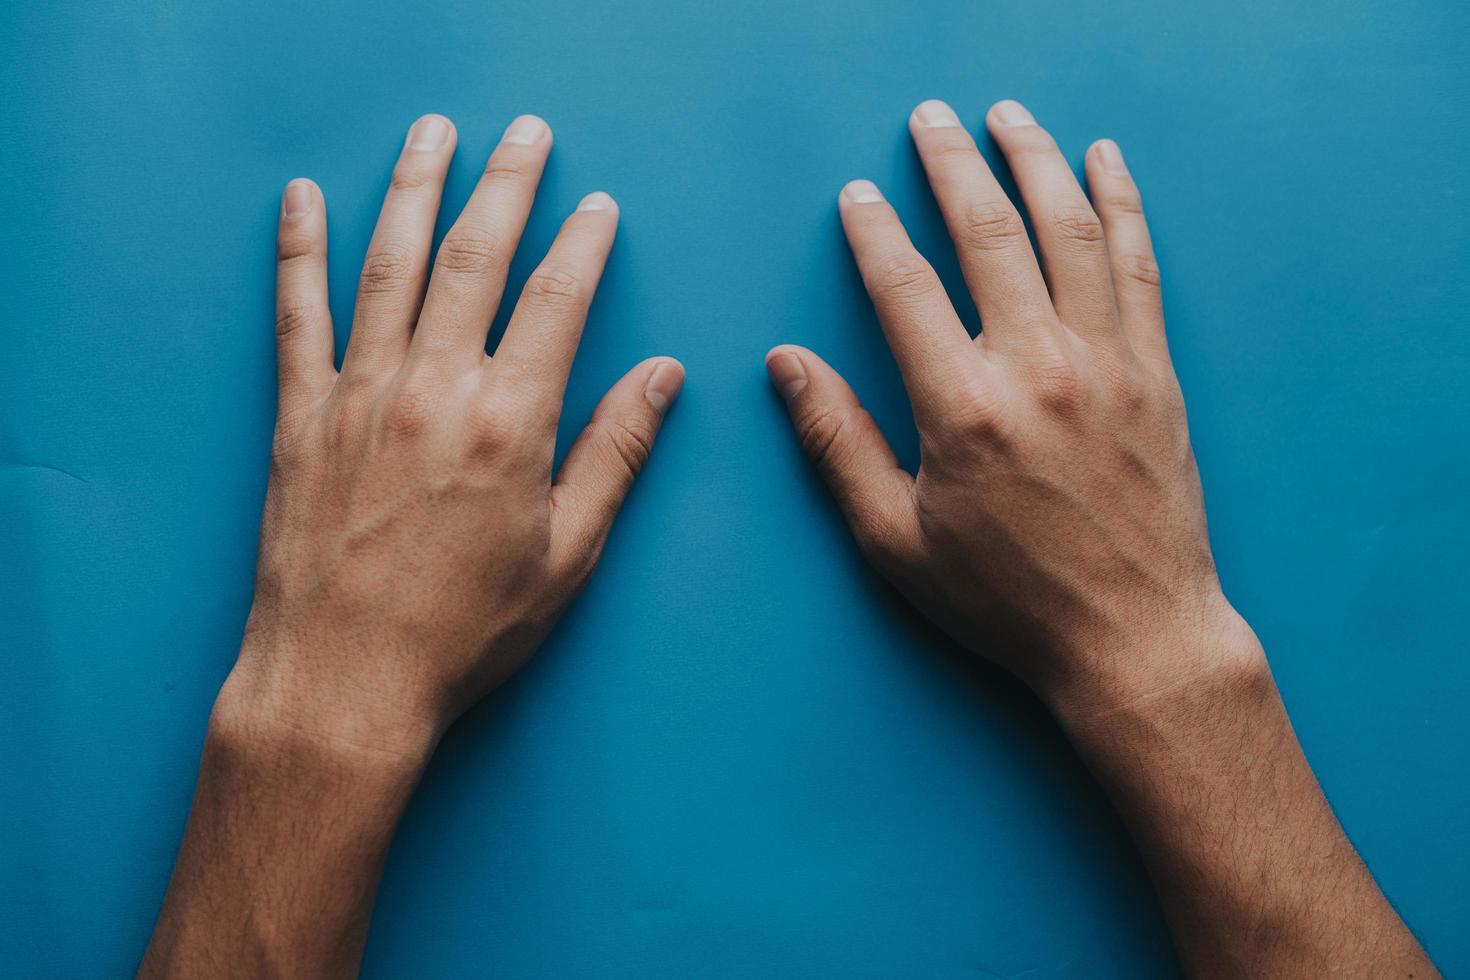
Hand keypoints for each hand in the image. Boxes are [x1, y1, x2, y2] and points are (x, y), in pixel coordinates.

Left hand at [227, 113, 683, 757]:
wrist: (344, 683)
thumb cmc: (464, 631)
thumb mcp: (569, 554)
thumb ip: (616, 453)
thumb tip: (665, 377)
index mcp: (510, 422)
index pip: (558, 301)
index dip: (583, 243)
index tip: (598, 206)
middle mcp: (433, 390)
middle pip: (475, 257)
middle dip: (508, 183)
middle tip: (527, 133)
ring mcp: (359, 395)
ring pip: (390, 263)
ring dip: (415, 186)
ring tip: (435, 133)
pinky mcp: (301, 416)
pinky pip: (297, 314)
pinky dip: (299, 250)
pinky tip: (302, 198)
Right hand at [767, 98, 1255, 714]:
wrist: (1135, 637)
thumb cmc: (1008, 600)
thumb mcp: (896, 540)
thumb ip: (836, 444)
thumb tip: (786, 365)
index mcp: (962, 408)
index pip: (905, 286)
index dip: (873, 230)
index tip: (857, 194)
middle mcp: (1038, 367)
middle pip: (989, 233)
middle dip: (952, 163)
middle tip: (929, 118)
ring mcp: (1107, 363)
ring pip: (1069, 230)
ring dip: (1035, 159)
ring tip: (1008, 115)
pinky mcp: (1156, 373)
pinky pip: (1139, 265)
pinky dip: (1121, 205)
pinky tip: (1104, 163)